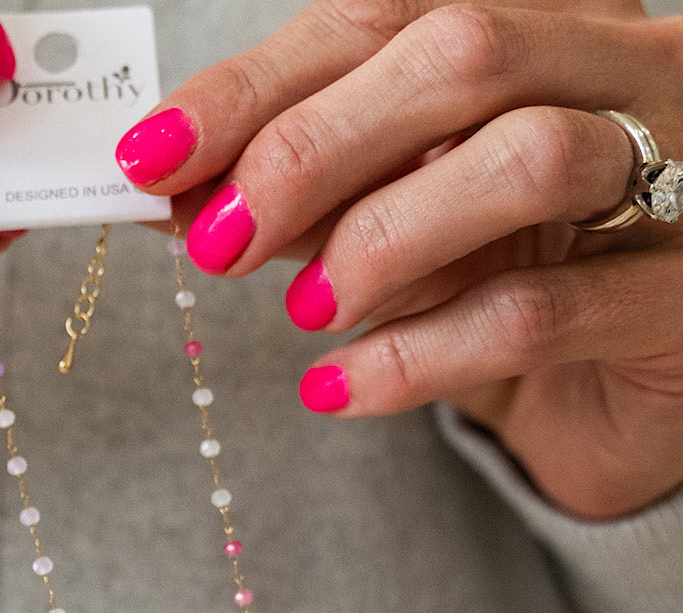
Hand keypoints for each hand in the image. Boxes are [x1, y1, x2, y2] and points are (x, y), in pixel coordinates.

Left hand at [118, 0, 682, 519]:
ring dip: (381, 238)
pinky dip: (414, 356)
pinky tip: (335, 389)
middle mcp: (623, 75)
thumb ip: (310, 195)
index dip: (259, 82)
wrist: (626, 402)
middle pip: (462, 53)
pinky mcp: (677, 303)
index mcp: (544, 30)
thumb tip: (175, 185)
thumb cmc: (510, 288)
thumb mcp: (398, 225)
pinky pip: (539, 311)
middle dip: (312, 147)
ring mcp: (677, 180)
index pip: (388, 15)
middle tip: (221, 241)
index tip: (153, 155)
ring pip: (526, 159)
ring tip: (306, 310)